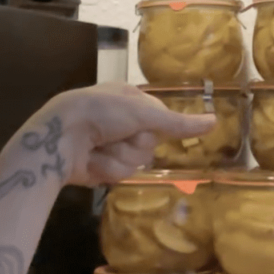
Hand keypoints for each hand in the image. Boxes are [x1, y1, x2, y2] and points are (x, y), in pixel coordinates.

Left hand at [35, 83, 213, 186]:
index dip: (156, 123)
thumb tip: (214, 121)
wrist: (59, 138)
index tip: (145, 124)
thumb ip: (178, 123)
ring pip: (137, 160)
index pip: (161, 116)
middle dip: (135, 142)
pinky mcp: (101, 168)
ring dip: (120, 156)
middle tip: (116, 133)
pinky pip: (121, 174)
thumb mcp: (142, 113)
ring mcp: (111, 145)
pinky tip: (92, 161)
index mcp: (129, 99)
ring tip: (99, 147)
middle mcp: (121, 121)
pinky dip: (107, 167)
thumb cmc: (101, 113)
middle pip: (151, 142)